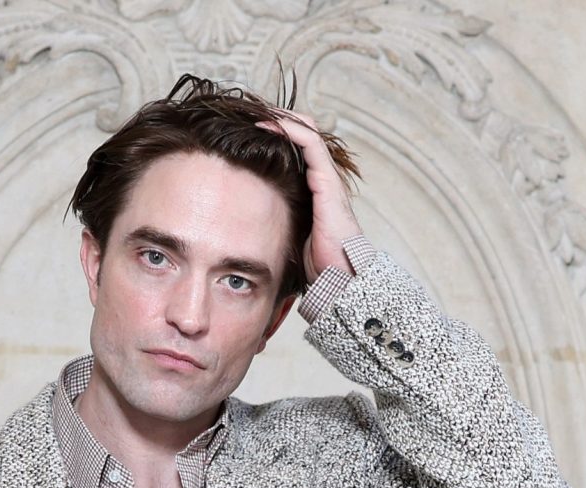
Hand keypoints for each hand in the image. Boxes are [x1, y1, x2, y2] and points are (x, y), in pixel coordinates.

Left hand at [256, 110, 362, 283]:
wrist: (340, 276)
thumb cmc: (317, 263)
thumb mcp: (290, 235)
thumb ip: (277, 221)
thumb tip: (245, 227)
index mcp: (314, 188)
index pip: (297, 148)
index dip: (276, 133)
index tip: (248, 130)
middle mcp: (323, 177)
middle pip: (303, 133)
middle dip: (277, 119)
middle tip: (249, 114)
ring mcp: (327, 177)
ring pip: (307, 131)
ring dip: (281, 117)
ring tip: (256, 112)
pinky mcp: (326, 180)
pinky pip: (310, 143)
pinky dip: (290, 129)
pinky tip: (269, 125)